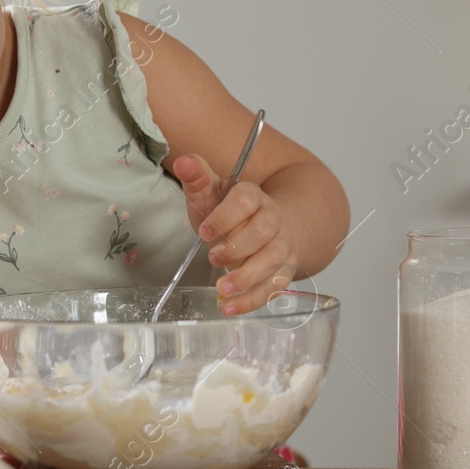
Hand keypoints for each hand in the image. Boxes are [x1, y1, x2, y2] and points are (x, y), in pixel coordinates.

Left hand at [172, 154, 300, 315]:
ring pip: (273, 260)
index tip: (203, 230)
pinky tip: (231, 307)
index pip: (246, 200)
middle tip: (212, 257)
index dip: (226, 215)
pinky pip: (274, 286)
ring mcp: (282, 245)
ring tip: (223, 288)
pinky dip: (253, 299)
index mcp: (253, 196)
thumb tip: (184, 161)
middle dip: (238, 246)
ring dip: (248, 276)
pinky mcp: (285, 270)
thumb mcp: (212, 193)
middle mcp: (273, 219)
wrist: (274, 226)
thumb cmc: (234, 213)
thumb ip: (197, 178)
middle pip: (263, 230)